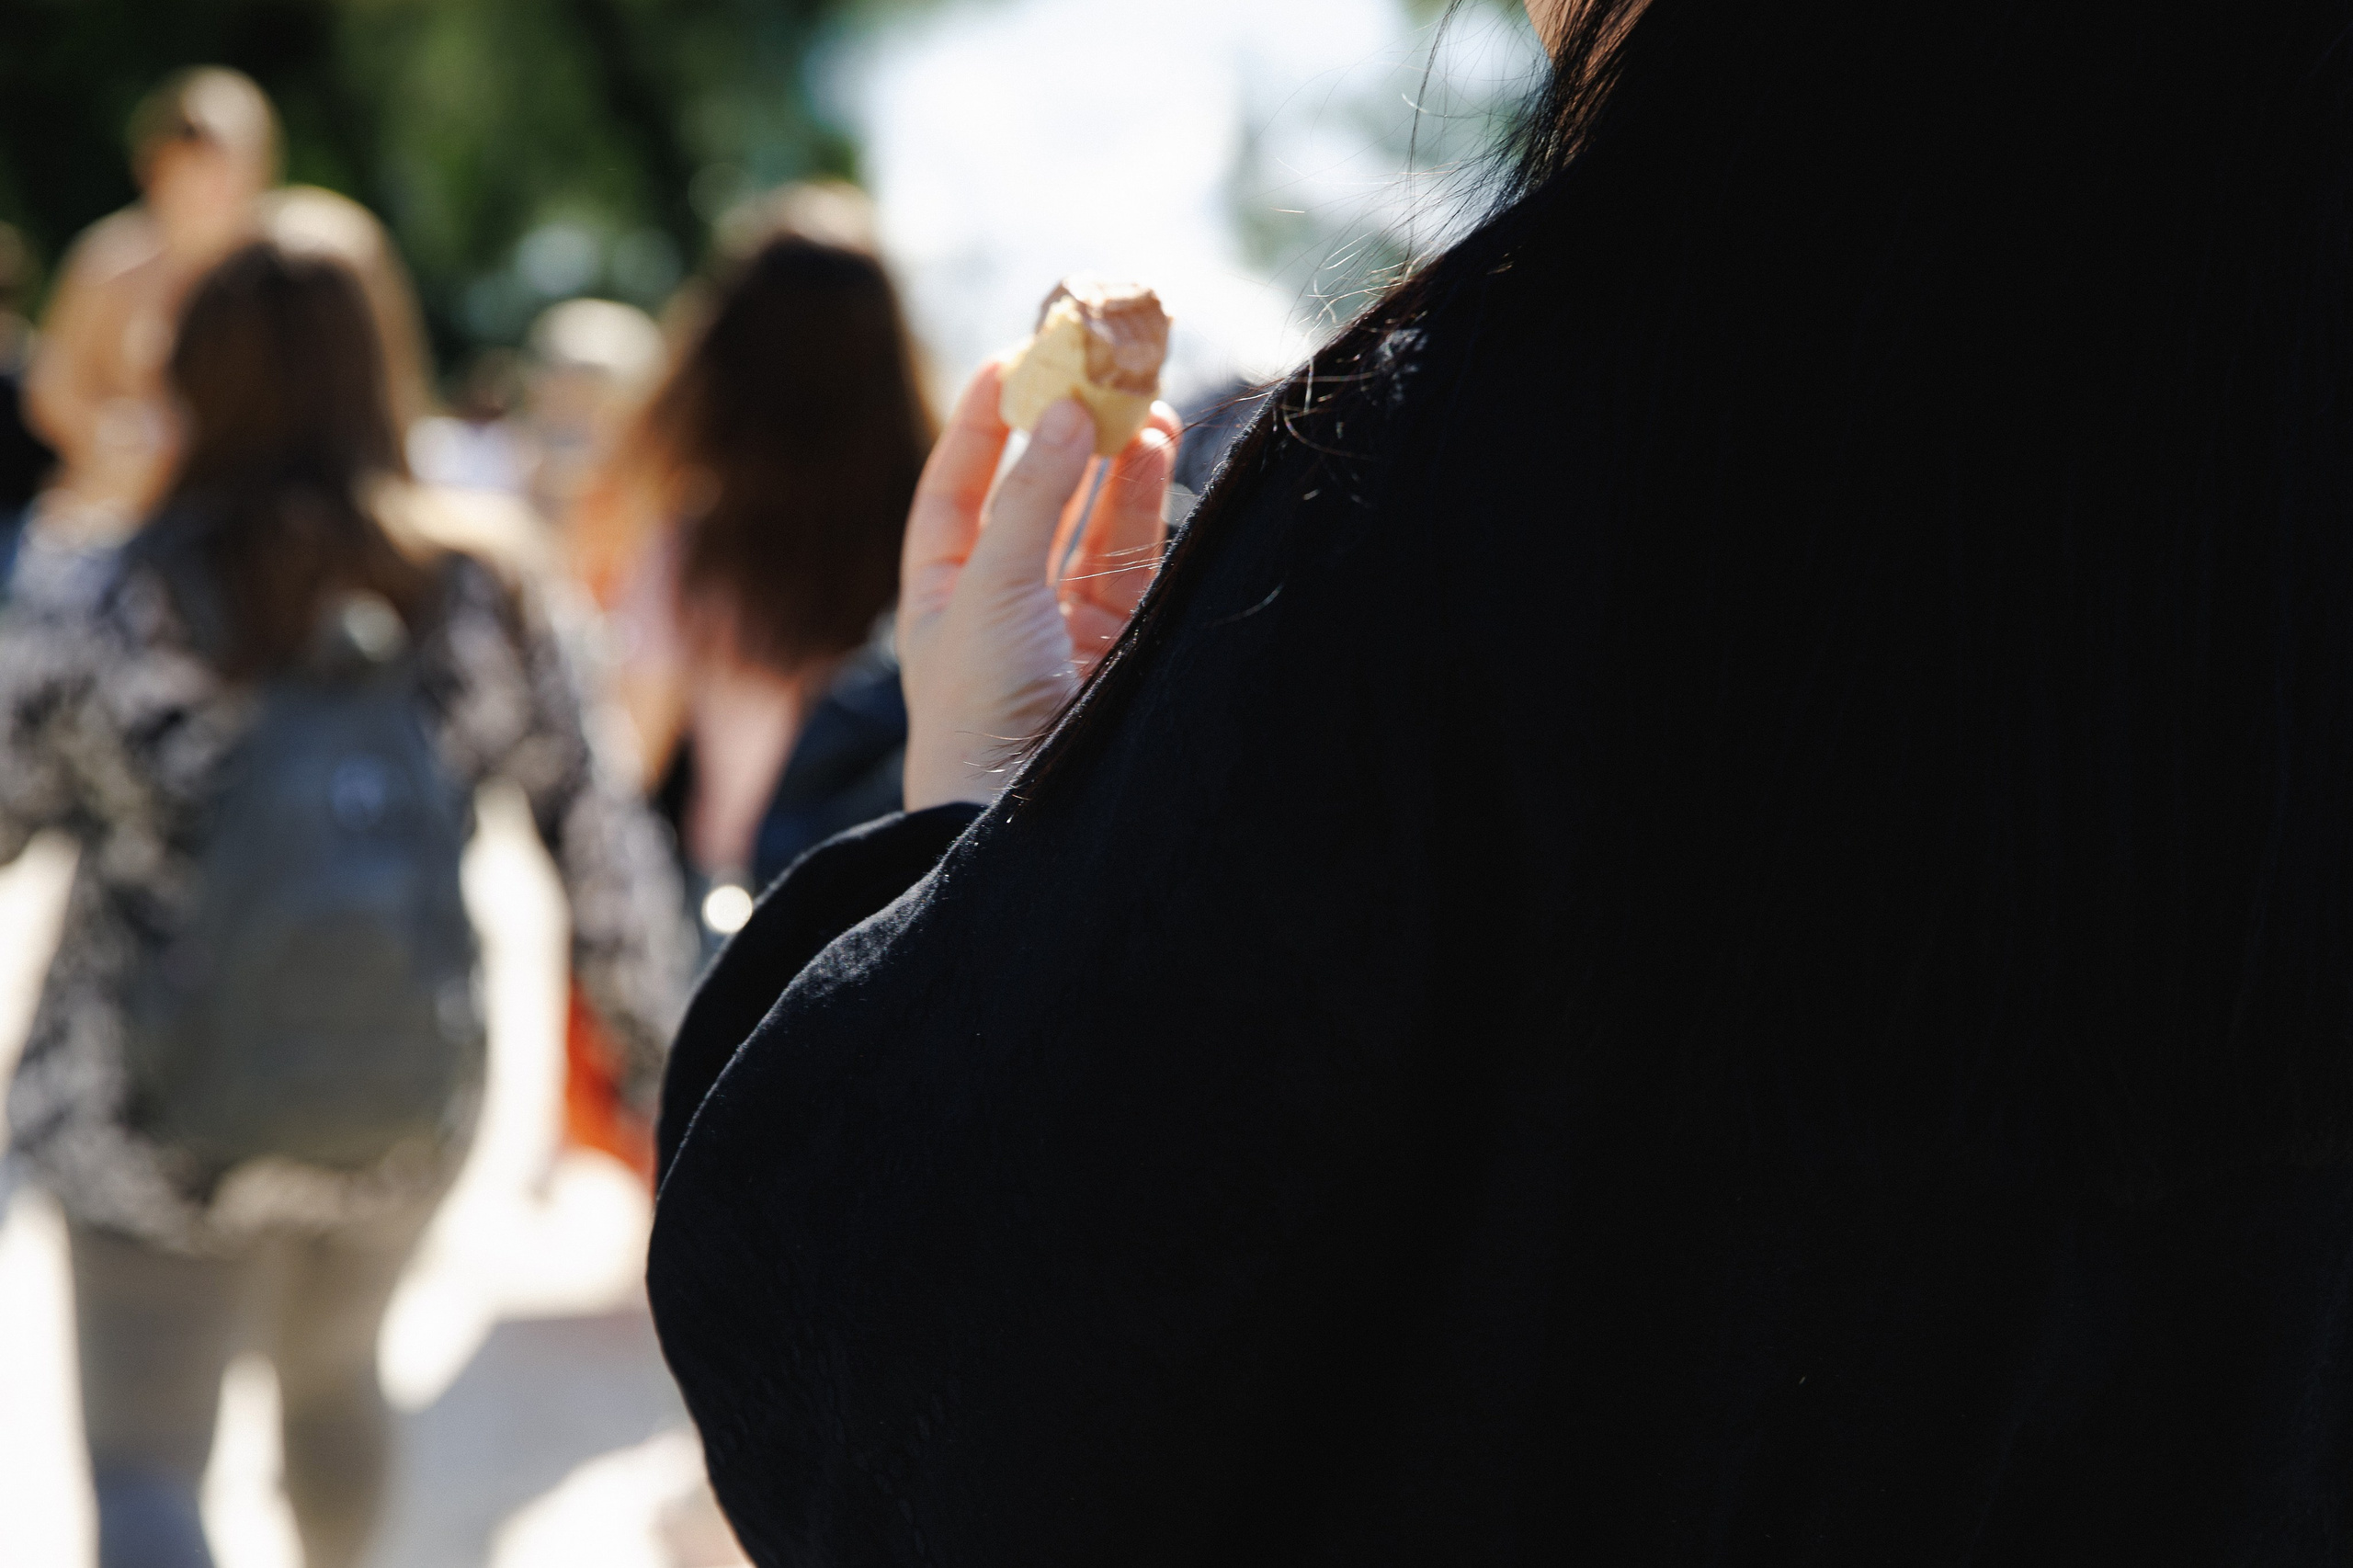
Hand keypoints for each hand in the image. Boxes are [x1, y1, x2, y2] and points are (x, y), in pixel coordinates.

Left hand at [898, 361, 1179, 810]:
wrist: (1022, 822)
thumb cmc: (979, 711)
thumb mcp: (989, 592)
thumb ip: (1032, 499)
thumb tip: (1069, 413)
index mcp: (939, 595)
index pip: (954, 491)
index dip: (981, 426)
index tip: (1012, 360)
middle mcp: (999, 607)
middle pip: (1032, 500)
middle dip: (1065, 438)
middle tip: (1096, 374)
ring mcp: (1063, 629)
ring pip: (1092, 526)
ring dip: (1114, 466)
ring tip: (1141, 406)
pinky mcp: (1120, 648)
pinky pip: (1134, 562)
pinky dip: (1145, 508)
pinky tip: (1154, 453)